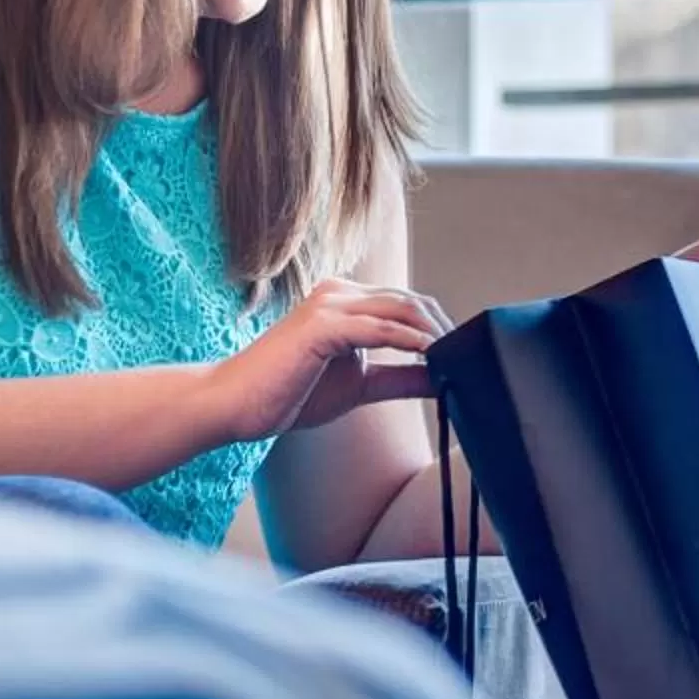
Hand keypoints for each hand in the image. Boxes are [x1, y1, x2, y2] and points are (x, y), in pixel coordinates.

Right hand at [209, 279, 450, 443]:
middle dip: (444, 331)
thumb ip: (400, 376)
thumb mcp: (358, 384)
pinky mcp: (322, 325)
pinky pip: (379, 329)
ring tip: (455, 362)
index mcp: (345, 301)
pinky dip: (410, 343)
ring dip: (434, 336)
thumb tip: (443, 378)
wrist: (232, 405)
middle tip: (467, 360)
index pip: (407, 304)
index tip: (463, 356)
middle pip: (411, 302)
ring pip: (401, 310)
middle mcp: (339, 293)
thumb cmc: (287, 393)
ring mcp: (329, 304)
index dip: (439, 329)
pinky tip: (431, 360)